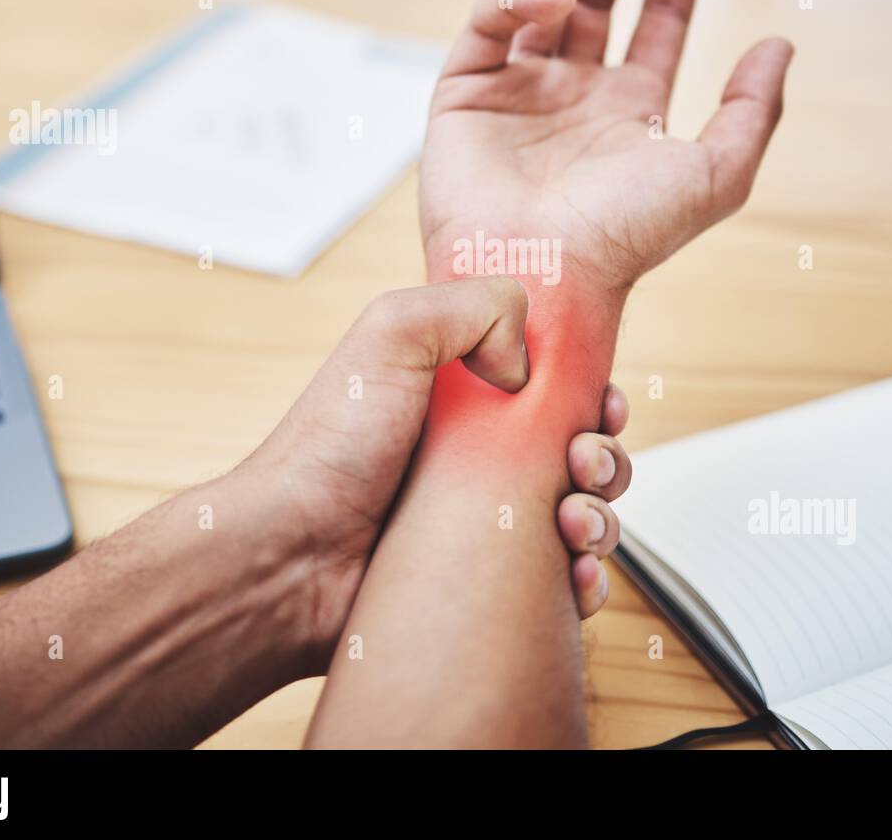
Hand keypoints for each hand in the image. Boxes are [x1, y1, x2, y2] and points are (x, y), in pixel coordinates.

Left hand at [232, 278, 632, 669]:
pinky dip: (584, 581)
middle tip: (583, 463)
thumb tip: (526, 360)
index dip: (589, 396)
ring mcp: (481, 522)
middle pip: (577, 454)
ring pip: (579, 520)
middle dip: (603, 458)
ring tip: (574, 522)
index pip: (552, 390)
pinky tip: (575, 575)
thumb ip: (470, 306)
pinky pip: (557, 584)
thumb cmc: (327, 449)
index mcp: (462, 398)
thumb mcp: (392, 334)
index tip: (600, 406)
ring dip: (601, 518)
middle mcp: (476, 458)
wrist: (289, 558)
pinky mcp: (483, 580)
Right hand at [421, 0, 792, 292]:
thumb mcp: (715, 174)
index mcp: (633, 110)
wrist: (544, 274)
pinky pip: (487, 29)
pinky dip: (514, 2)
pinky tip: (550, 1)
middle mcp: (576, 95)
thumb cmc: (627, 235)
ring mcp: (518, 92)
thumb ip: (753, 109)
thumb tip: (778, 43)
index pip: (660, 15)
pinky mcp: (464, 97)